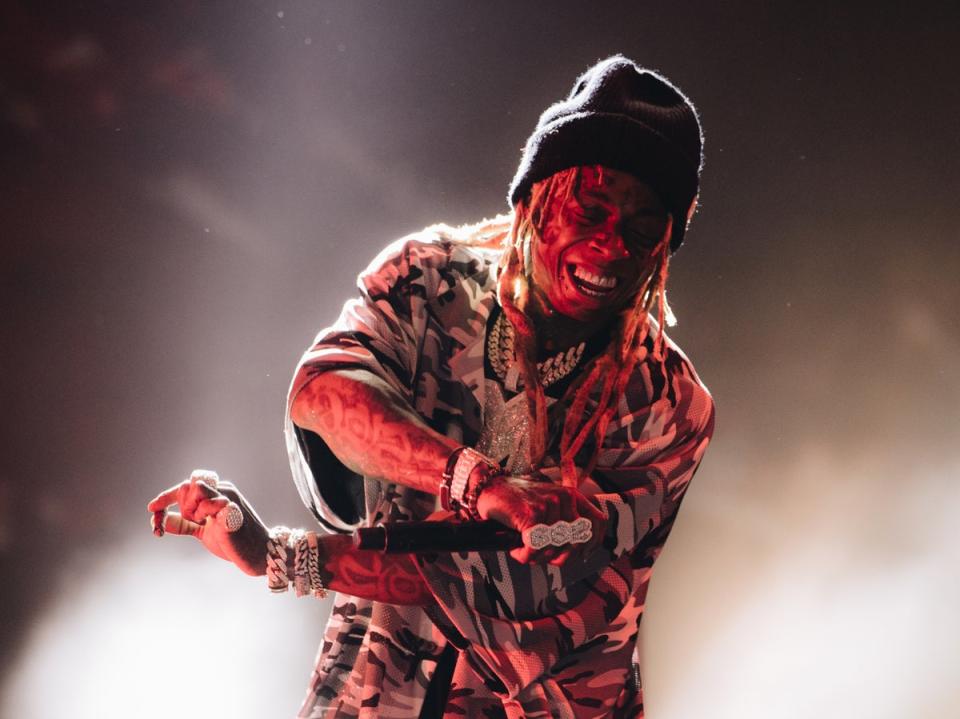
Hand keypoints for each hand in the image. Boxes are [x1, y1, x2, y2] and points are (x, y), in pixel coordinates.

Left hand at [147, 470, 269, 575]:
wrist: (258, 555)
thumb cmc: (233, 542)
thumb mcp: (202, 531)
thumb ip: (184, 524)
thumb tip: (160, 521)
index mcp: (217, 493)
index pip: (186, 486)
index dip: (166, 496)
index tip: (152, 508)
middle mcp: (223, 491)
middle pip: (188, 484)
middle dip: (177, 504)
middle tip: (187, 523)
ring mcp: (228, 499)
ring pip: (198, 487)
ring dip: (190, 507)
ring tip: (200, 522)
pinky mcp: (231, 512)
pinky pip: (209, 503)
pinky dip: (201, 514)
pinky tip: (207, 524)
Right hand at [475, 474, 605, 565]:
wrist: (490, 488)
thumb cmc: (519, 502)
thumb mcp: (549, 504)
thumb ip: (566, 520)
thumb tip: (582, 552)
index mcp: (572, 495)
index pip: (597, 523)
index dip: (591, 545)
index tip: (578, 556)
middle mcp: (564, 498)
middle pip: (574, 544)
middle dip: (557, 557)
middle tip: (539, 555)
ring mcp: (548, 505)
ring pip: (553, 548)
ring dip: (536, 557)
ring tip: (524, 551)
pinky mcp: (532, 514)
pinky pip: (535, 548)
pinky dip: (524, 555)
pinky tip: (516, 550)